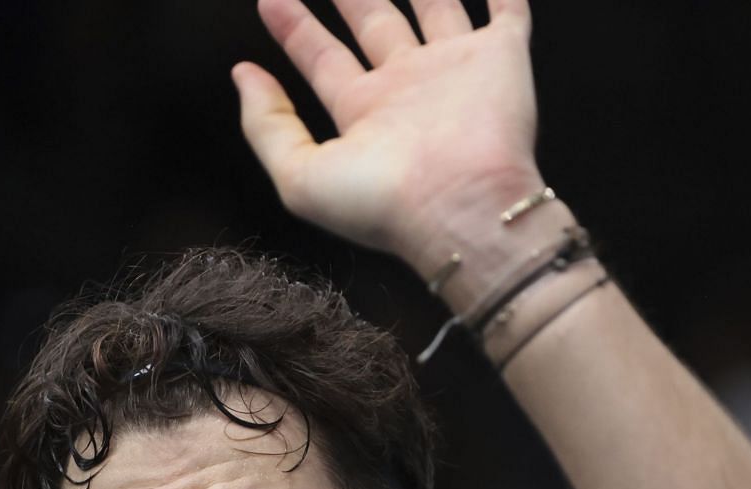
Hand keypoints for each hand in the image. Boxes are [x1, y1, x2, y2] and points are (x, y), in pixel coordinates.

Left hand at [235, 0, 542, 272]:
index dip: (295, 28)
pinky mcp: (501, 58)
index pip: (322, 59)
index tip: (269, 0)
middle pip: (374, 24)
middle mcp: (408, 88)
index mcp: (364, 112)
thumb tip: (244, 78)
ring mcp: (455, 70)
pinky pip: (506, 14)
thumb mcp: (299, 176)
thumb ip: (266, 126)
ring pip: (434, 8)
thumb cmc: (384, 202)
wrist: (461, 207)